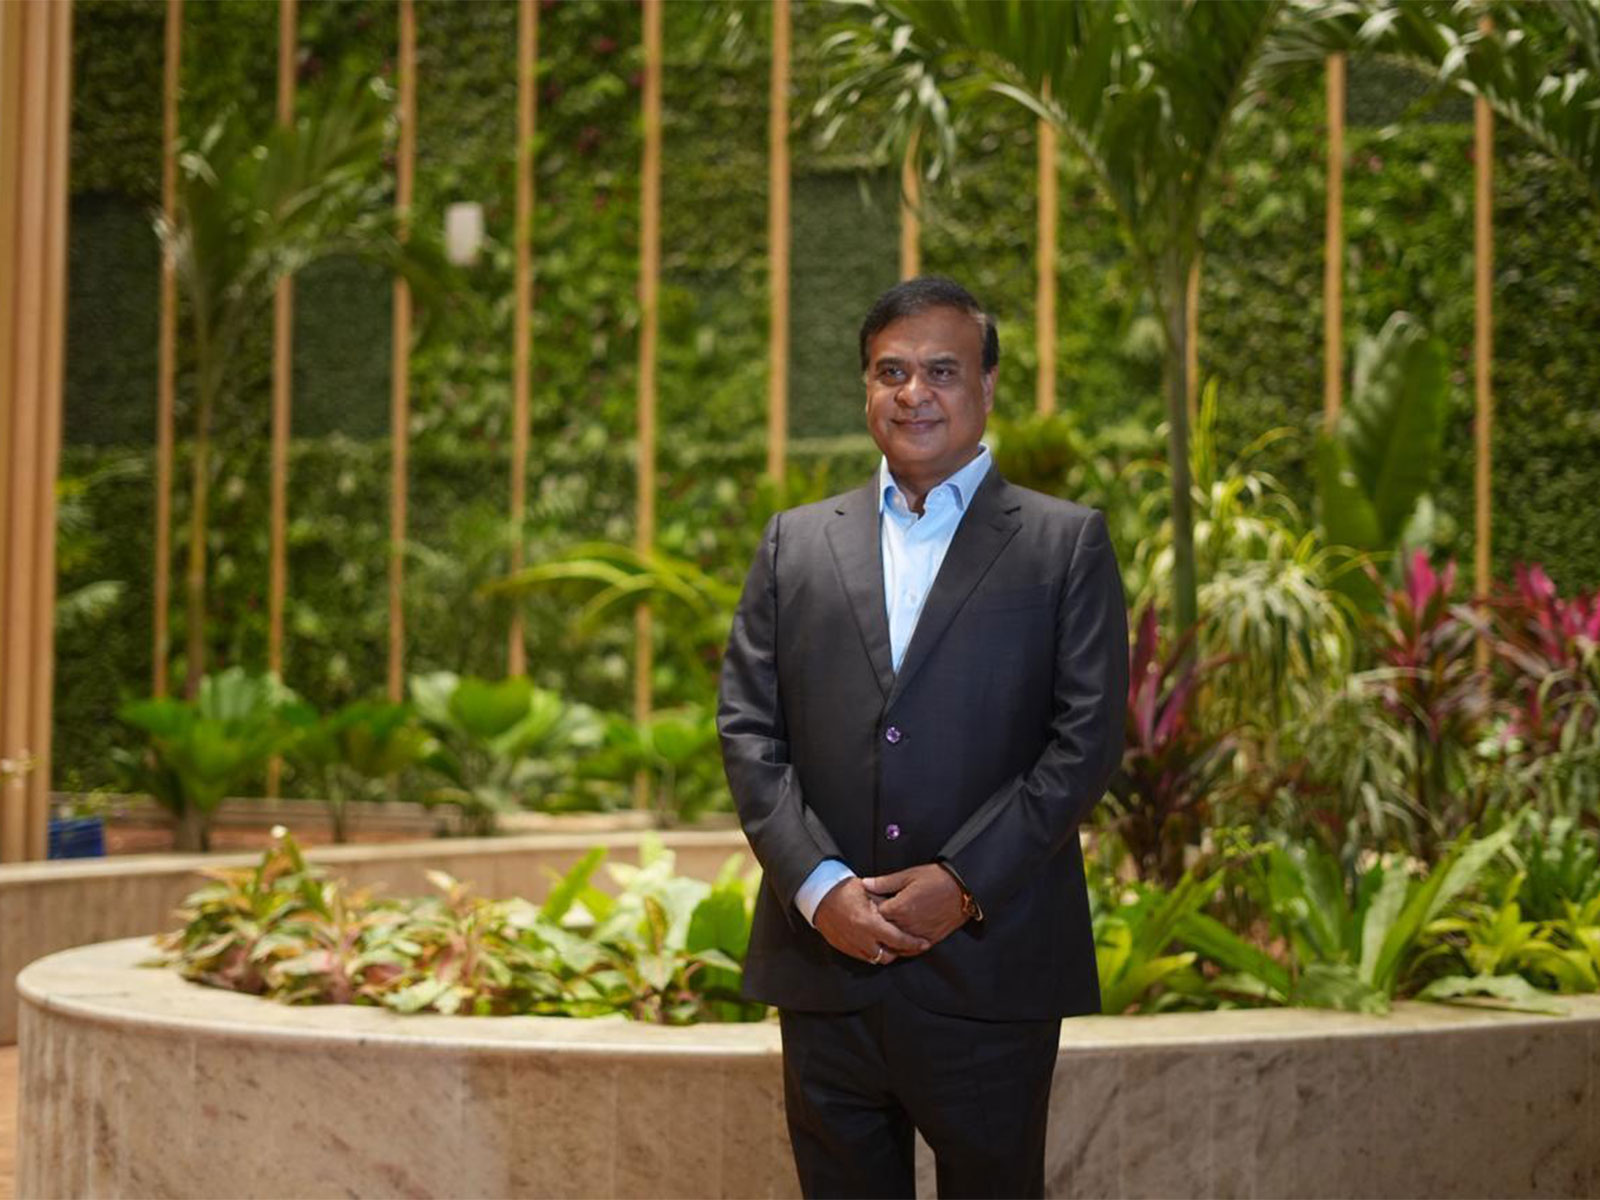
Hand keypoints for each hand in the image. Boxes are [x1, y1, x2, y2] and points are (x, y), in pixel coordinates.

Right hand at [813, 877, 929, 964]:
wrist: (819, 896)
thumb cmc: (845, 890)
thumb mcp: (869, 891)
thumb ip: (887, 903)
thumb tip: (906, 911)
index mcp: (869, 923)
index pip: (897, 940)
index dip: (913, 943)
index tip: (924, 943)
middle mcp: (860, 938)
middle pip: (888, 956)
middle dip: (899, 952)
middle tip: (908, 944)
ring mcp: (851, 945)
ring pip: (875, 959)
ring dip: (885, 953)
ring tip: (893, 944)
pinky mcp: (843, 948)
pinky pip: (862, 957)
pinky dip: (872, 952)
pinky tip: (877, 943)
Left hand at [861, 864, 967, 946]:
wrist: (964, 890)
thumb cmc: (936, 879)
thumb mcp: (909, 875)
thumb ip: (885, 883)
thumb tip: (865, 884)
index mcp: (899, 908)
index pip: (874, 913)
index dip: (869, 908)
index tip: (867, 904)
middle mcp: (906, 925)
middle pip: (882, 930)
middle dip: (876, 924)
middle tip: (872, 917)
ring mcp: (918, 935)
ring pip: (895, 944)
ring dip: (887, 938)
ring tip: (883, 930)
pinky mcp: (929, 940)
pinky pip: (911, 951)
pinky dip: (902, 948)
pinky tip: (898, 942)